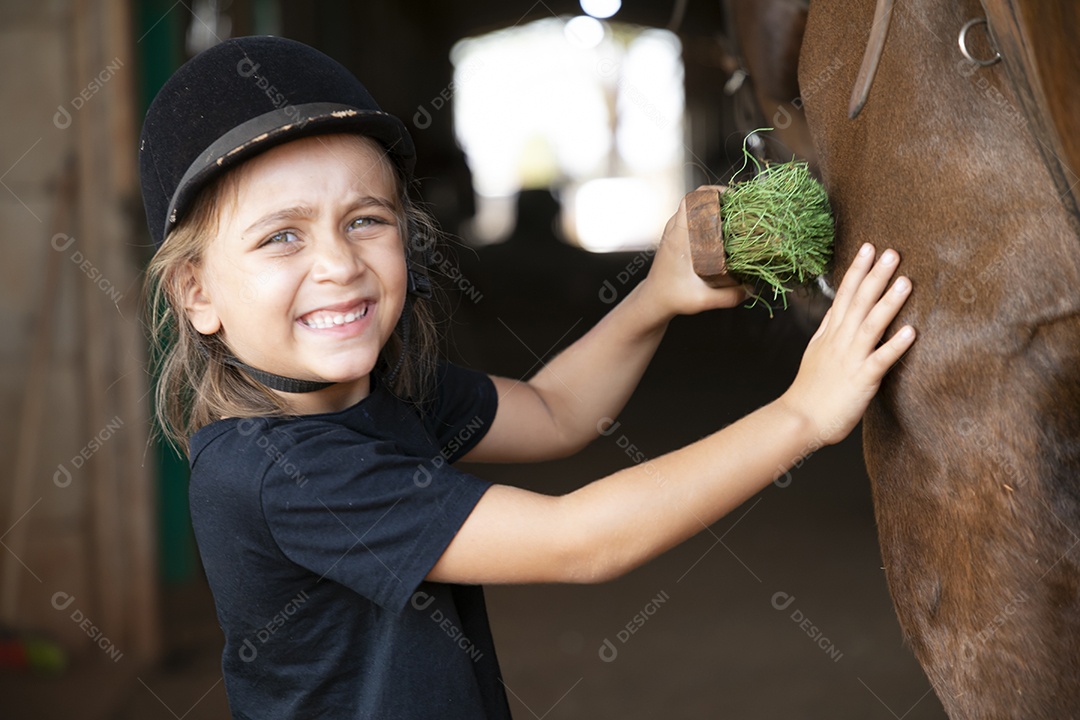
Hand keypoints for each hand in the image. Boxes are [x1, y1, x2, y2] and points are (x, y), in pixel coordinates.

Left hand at [638, 186, 749, 317]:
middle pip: (696, 200)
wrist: (653, 300)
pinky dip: (707, 218)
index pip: (691, 201)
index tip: (732, 197)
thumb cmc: (672, 297)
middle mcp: (674, 230)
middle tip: (740, 206)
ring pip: (694, 208)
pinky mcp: (675, 238)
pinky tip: (722, 229)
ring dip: (713, 207)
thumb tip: (751, 289)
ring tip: (734, 215)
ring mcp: (673, 232)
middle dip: (719, 199)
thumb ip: (729, 296)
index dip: (712, 192)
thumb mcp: (703, 299)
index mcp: (679, 237)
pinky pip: (692, 218)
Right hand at [779, 244, 915, 444]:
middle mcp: (840, 341)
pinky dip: (895, 346)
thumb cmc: (810, 391)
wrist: (800, 419)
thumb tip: (837, 309)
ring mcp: (850, 359)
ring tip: (905, 282)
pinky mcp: (861, 380)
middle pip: (859, 303)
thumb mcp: (815, 352)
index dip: (856, 270)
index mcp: (830, 334)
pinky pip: (881, 360)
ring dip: (888, 303)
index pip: (844, 295)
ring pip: (871, 325)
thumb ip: (828, 329)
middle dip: (875, 276)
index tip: (868, 248)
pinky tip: (912, 332)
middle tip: (892, 253)